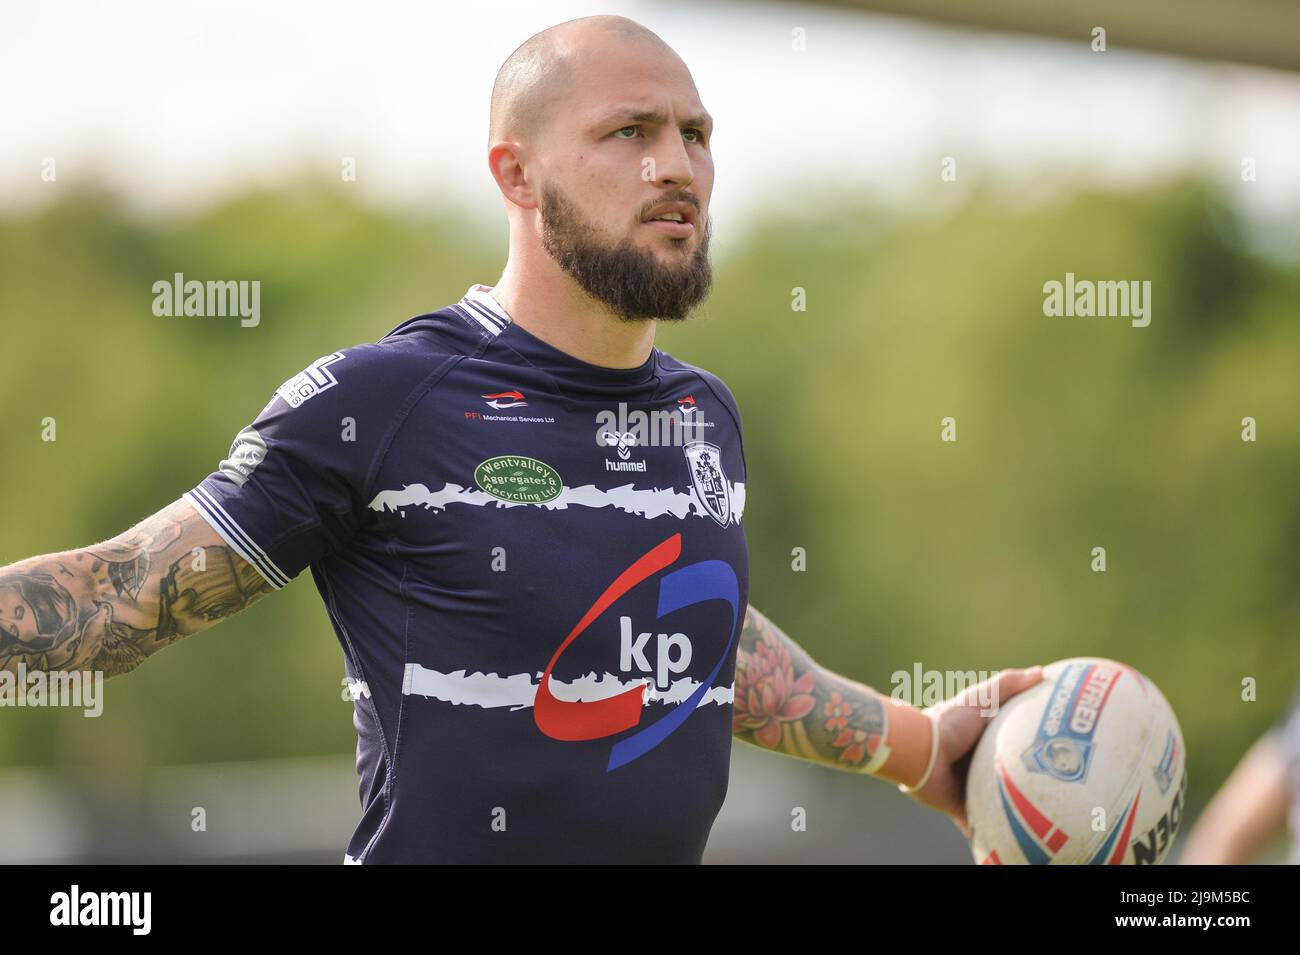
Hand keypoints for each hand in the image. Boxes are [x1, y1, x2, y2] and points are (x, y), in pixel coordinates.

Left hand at [901, 665, 1044, 837]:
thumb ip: (1008, 685)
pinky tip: (1018, 850)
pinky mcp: (961, 807)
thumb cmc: (948, 722)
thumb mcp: (981, 698)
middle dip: (1029, 787)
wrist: (920, 751)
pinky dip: (996, 838)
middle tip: (1061, 797)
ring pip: (998, 805)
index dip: (1034, 749)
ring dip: (1016, 816)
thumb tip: (1043, 672)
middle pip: (1009, 777)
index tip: (1059, 754)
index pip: (1014, 745)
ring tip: (1047, 827)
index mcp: (982, 741)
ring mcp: (968, 787)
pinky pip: (982, 825)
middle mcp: (975, 765)